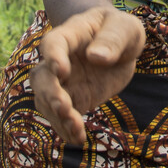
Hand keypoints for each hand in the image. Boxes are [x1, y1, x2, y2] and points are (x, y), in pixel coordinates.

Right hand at [29, 5, 146, 146]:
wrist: (121, 47)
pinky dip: (66, 129)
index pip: (53, 43)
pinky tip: (77, 138)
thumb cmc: (120, 30)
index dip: (53, 57)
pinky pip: (62, 116)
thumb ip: (112, 40)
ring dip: (57, 116)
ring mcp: (64, 82)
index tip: (61, 70)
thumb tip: (96, 57)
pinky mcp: (73, 99)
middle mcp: (60, 60)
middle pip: (41, 77)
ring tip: (76, 129)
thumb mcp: (125, 28)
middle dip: (50, 94)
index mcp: (71, 34)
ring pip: (47, 101)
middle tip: (65, 108)